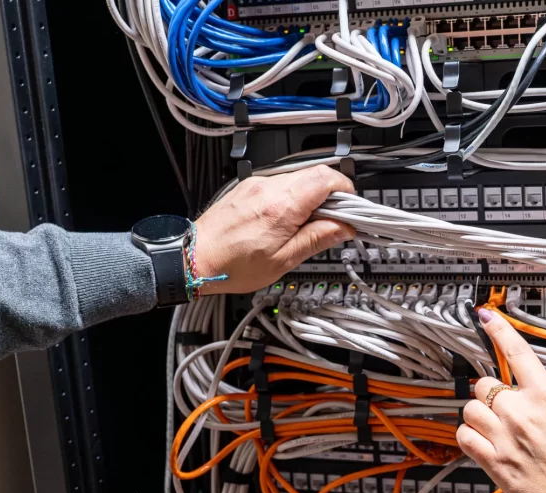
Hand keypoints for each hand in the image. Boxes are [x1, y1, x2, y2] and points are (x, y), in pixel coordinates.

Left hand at [193, 166, 354, 294]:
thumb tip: (344, 228)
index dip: (346, 192)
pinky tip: (288, 221)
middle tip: (334, 221)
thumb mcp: (283, 261)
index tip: (351, 211)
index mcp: (282, 206)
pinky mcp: (249, 187)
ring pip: (299, 179)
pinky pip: (281, 184)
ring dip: (312, 197)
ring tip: (307, 225)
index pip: (327, 179)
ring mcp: (257, 184)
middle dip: (332, 195)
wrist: (194, 258)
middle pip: (316, 174)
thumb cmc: (232, 265)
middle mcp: (269, 187)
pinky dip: (293, 198)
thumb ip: (317, 239)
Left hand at [456, 307, 545, 492]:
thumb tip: (541, 389)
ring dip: (480, 413)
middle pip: (486, 384)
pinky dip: (470, 436)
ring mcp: (506, 440)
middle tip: (507, 405)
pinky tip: (484, 441)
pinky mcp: (497, 466)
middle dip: (494, 391)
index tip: (487, 316)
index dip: (498, 329)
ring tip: (496, 425)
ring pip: (470, 409)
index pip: (516, 351)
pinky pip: (464, 438)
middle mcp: (522, 414)